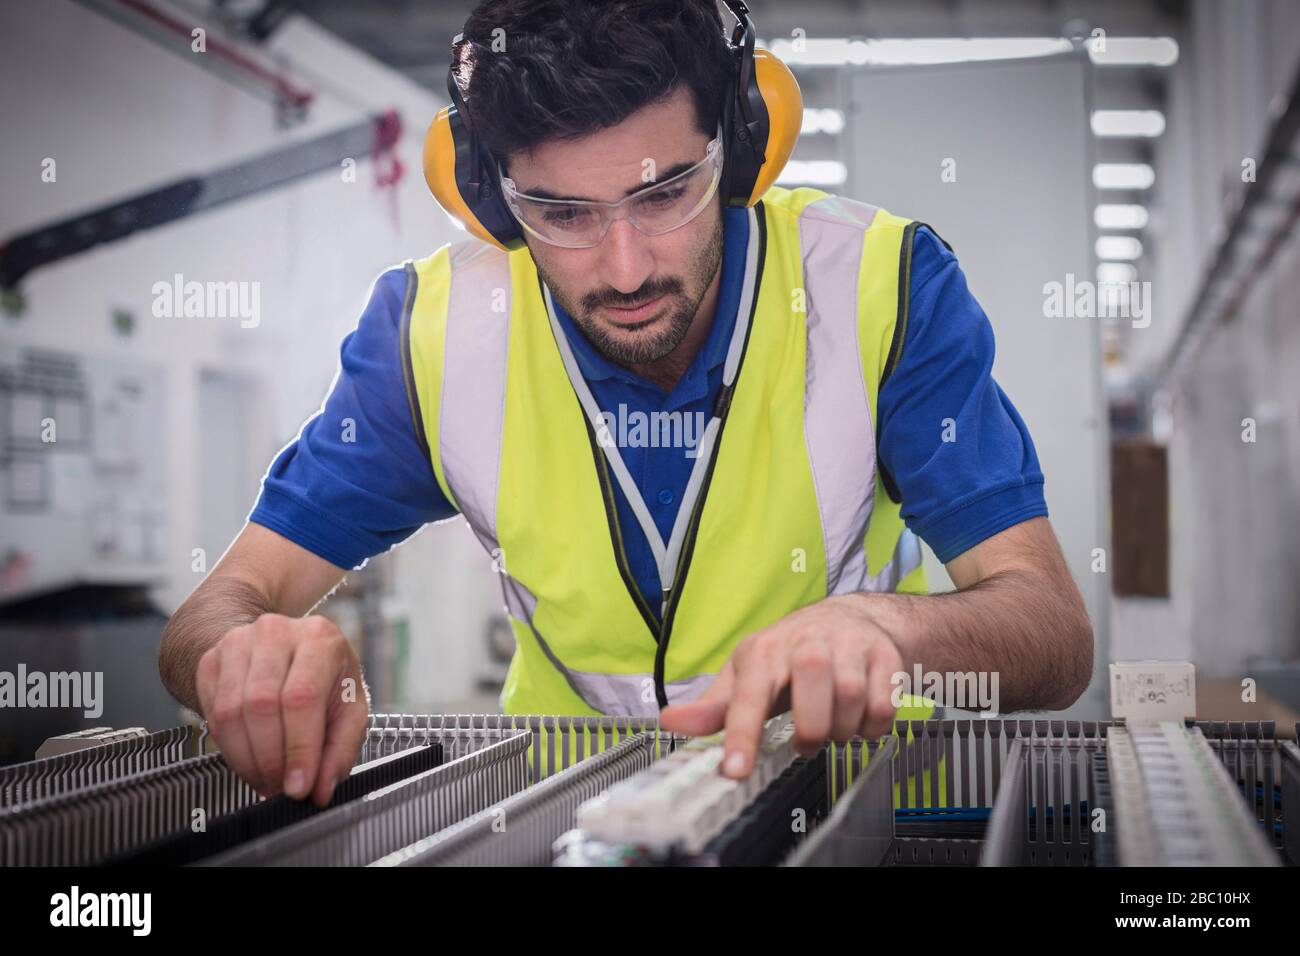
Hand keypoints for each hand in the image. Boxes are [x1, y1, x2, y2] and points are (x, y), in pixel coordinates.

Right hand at [195, 613, 367, 806]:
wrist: (282, 650)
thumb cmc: (323, 679)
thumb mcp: (349, 708)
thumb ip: (341, 749)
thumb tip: (322, 788)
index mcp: (319, 639)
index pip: (302, 697)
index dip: (298, 748)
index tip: (298, 786)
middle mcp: (276, 633)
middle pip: (262, 705)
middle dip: (270, 759)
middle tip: (280, 787)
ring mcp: (238, 642)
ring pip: (231, 712)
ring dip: (247, 759)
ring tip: (265, 779)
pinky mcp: (211, 660)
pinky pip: (211, 713)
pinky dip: (228, 748)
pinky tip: (248, 757)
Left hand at [658, 595, 901, 778]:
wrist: (850, 618)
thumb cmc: (789, 653)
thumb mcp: (747, 675)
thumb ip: (713, 707)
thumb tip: (670, 722)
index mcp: (765, 652)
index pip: (749, 697)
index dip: (741, 736)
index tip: (735, 771)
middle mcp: (806, 644)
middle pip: (811, 699)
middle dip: (811, 732)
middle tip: (807, 740)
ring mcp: (848, 647)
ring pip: (850, 701)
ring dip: (841, 730)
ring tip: (832, 727)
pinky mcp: (884, 656)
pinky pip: (883, 705)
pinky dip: (872, 726)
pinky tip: (859, 719)